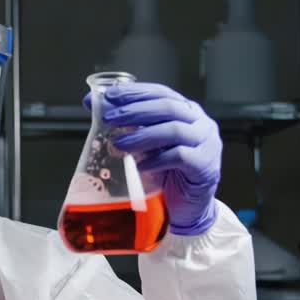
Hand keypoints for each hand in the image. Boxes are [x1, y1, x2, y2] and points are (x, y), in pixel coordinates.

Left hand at [90, 83, 221, 235]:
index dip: (135, 92)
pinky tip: (140, 167)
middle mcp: (200, 123)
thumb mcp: (147, 145)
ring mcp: (207, 144)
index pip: (161, 93)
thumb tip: (92, 104)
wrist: (189, 207)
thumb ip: (129, 125)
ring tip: (118, 144)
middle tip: (110, 118)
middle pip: (168, 108)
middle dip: (135, 111)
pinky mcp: (205, 166)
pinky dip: (156, 160)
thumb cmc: (168, 172)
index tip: (110, 96)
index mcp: (187, 112)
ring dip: (142, 135)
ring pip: (174, 130)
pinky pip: (180, 157)